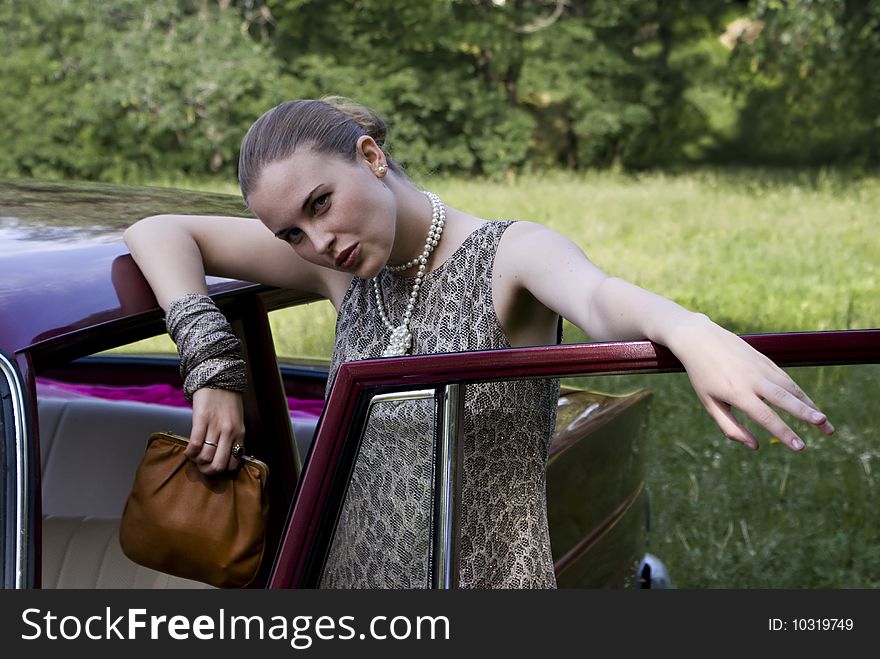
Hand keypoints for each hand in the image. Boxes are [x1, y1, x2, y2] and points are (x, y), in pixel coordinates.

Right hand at [186, 387, 245, 473]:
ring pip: (205, 457)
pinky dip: (189, 452)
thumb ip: (232, 437)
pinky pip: (194, 444)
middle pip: (218, 464)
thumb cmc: (228, 401)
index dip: (222, 470)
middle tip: (202, 468)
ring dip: (197, 462)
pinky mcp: (201, 419)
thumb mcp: (237, 420)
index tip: (215, 466)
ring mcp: (215, 426)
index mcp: (239, 433)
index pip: (234, 462)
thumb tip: (223, 456)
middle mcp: (229, 432)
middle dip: (208, 471)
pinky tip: (188, 451)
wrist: (218, 379)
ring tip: (194, 457)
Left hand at [668, 314, 834, 450]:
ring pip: (791, 388)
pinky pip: (786, 379)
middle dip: (806, 414)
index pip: (765, 416)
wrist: (699, 339)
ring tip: (825, 422)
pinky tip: (809, 405)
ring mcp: (760, 367)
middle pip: (784, 399)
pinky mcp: (765, 359)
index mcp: (736, 393)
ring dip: (810, 405)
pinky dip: (799, 393)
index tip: (800, 447)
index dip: (784, 433)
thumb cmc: (702, 376)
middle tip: (825, 427)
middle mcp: (752, 379)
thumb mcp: (709, 403)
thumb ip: (730, 427)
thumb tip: (755, 446)